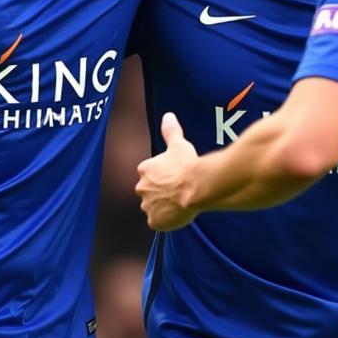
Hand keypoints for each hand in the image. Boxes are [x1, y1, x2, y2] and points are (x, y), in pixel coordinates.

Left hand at [136, 113, 199, 230]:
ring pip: (153, 207)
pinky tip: (178, 214)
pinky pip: (158, 222)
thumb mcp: (179, 144)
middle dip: (161, 192)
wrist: (196, 186)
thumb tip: (168, 116)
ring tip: (180, 202)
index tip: (176, 176)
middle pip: (149, 192)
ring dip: (163, 206)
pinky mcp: (154, 221)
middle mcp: (141, 188)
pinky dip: (166, 220)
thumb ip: (171, 131)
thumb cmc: (187, 164)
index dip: (164, 176)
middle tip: (178, 191)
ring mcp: (147, 206)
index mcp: (144, 170)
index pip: (150, 174)